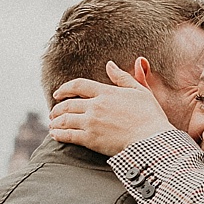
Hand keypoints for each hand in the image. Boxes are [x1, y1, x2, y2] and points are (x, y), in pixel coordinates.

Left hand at [49, 61, 172, 154]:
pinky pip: (68, 135)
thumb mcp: (139, 91)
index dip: (65, 88)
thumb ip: (122, 77)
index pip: (78, 85)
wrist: (151, 139)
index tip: (58, 93)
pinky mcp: (90, 139)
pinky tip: (55, 135)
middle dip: (57, 108)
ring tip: (52, 124)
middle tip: (53, 112)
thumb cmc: (150, 116)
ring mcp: (91, 122)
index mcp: (106, 92)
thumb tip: (110, 65)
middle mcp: (95, 106)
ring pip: (65, 119)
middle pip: (68, 104)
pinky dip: (59, 134)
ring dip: (56, 121)